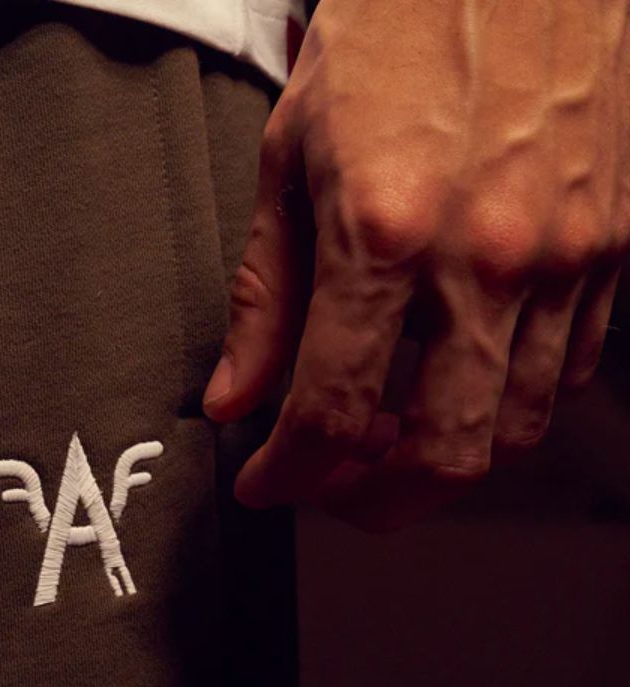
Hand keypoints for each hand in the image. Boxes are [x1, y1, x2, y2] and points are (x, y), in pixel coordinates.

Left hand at [204, 0, 628, 530]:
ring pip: (515, 432)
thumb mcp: (289, 162)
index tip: (263, 481)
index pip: (328, 412)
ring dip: (440, 465)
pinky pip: (565, 375)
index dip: (286, 473)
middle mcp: (487, 257)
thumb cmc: (393, 32)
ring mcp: (564, 257)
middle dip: (370, 501)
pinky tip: (452, 387)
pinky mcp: (612, 247)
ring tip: (382, 441)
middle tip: (327, 488)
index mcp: (386, 233)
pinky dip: (504, 410)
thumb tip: (233, 397)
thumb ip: (262, 298)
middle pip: (441, 454)